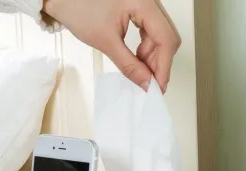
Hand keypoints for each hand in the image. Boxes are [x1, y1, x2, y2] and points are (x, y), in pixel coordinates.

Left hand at [43, 0, 180, 91]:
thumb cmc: (78, 8)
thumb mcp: (106, 41)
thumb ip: (129, 65)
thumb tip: (146, 84)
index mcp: (143, 2)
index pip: (165, 39)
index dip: (163, 67)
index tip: (157, 87)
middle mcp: (149, 1)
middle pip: (166, 37)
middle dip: (158, 63)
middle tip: (148, 84)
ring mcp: (145, 4)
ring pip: (159, 36)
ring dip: (152, 58)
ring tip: (139, 72)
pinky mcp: (139, 9)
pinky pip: (150, 32)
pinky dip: (146, 49)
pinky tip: (137, 59)